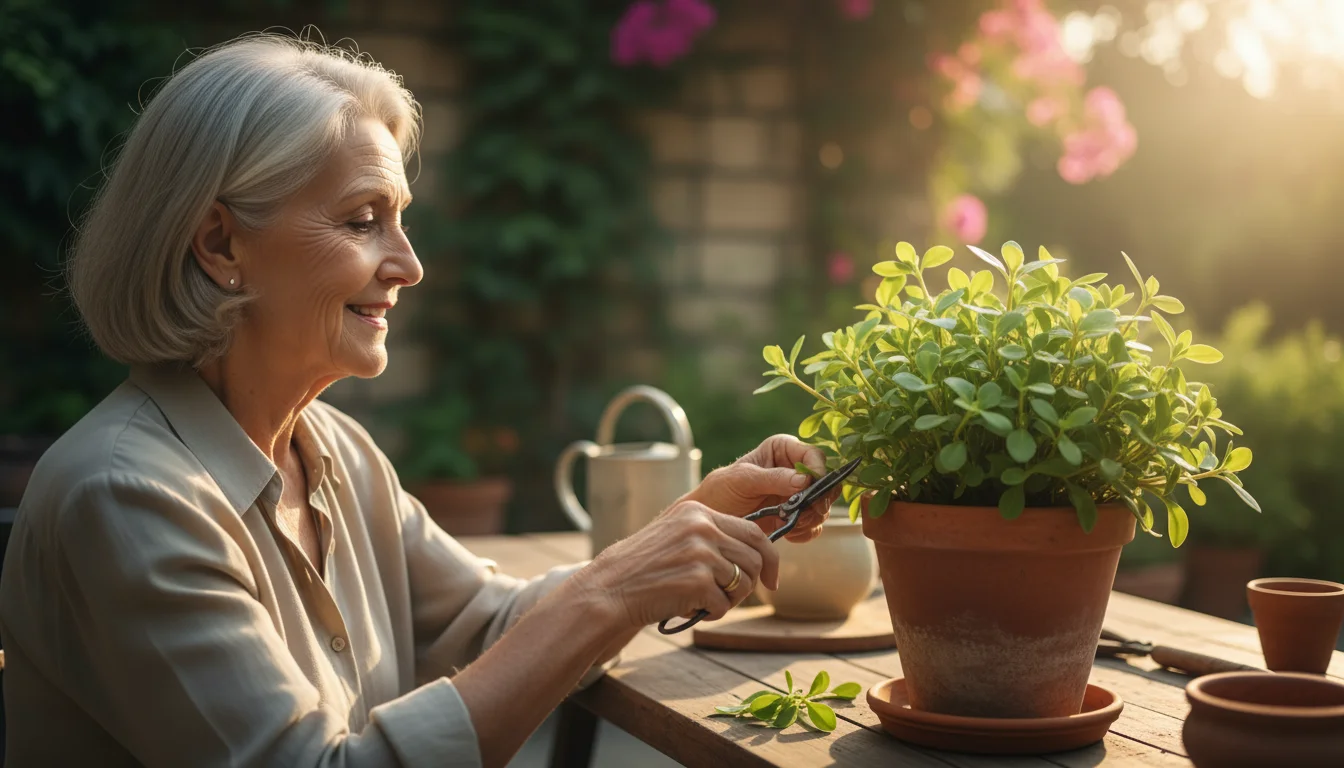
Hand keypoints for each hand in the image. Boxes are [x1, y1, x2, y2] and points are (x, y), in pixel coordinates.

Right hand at [577, 500, 779, 628]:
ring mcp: (700, 553)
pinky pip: (723, 605)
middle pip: (755, 558)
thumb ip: (711, 536)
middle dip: (752, 583)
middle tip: (731, 598)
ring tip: (703, 603)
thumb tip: (756, 554)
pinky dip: (711, 613)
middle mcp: (702, 527)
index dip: (769, 558)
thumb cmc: (642, 568)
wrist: (609, 588)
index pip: (754, 531)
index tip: (771, 579)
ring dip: (729, 601)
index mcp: (698, 511)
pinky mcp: (697, 581)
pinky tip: (689, 609)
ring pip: (744, 583)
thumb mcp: (676, 535)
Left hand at [681, 434, 839, 542]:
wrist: (714, 517)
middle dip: (818, 500)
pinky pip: (815, 525)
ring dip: (810, 518)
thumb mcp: (743, 480)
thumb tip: (804, 481)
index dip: (817, 472)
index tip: (809, 490)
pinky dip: (805, 532)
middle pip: (826, 482)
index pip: (814, 456)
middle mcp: (796, 469)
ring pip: (824, 506)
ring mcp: (799, 494)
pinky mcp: (798, 515)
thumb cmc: (722, 489)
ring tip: (788, 523)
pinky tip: (788, 532)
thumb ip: (773, 478)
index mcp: (784, 450)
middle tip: (802, 513)